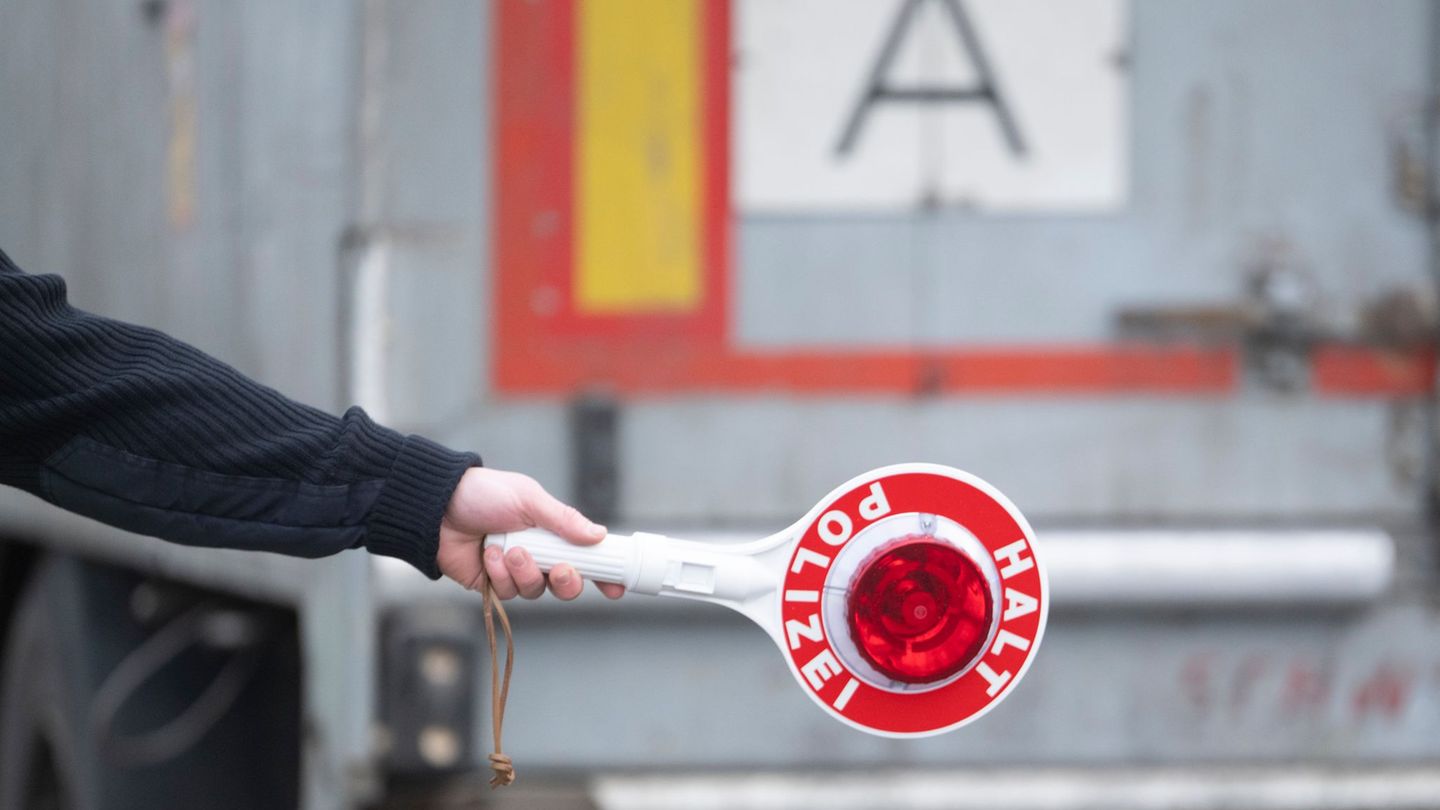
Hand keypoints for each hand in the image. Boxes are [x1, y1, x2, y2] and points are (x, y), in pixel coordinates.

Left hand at [437, 467, 624, 600]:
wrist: (437, 507)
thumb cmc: (484, 494)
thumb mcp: (529, 499)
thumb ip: (564, 519)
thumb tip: (598, 535)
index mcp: (552, 532)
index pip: (585, 557)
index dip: (603, 573)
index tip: (616, 587)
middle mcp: (538, 555)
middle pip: (566, 584)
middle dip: (567, 582)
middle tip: (561, 570)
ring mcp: (515, 571)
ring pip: (537, 591)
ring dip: (526, 572)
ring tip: (510, 550)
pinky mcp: (492, 584)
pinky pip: (508, 593)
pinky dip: (501, 575)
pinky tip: (490, 555)